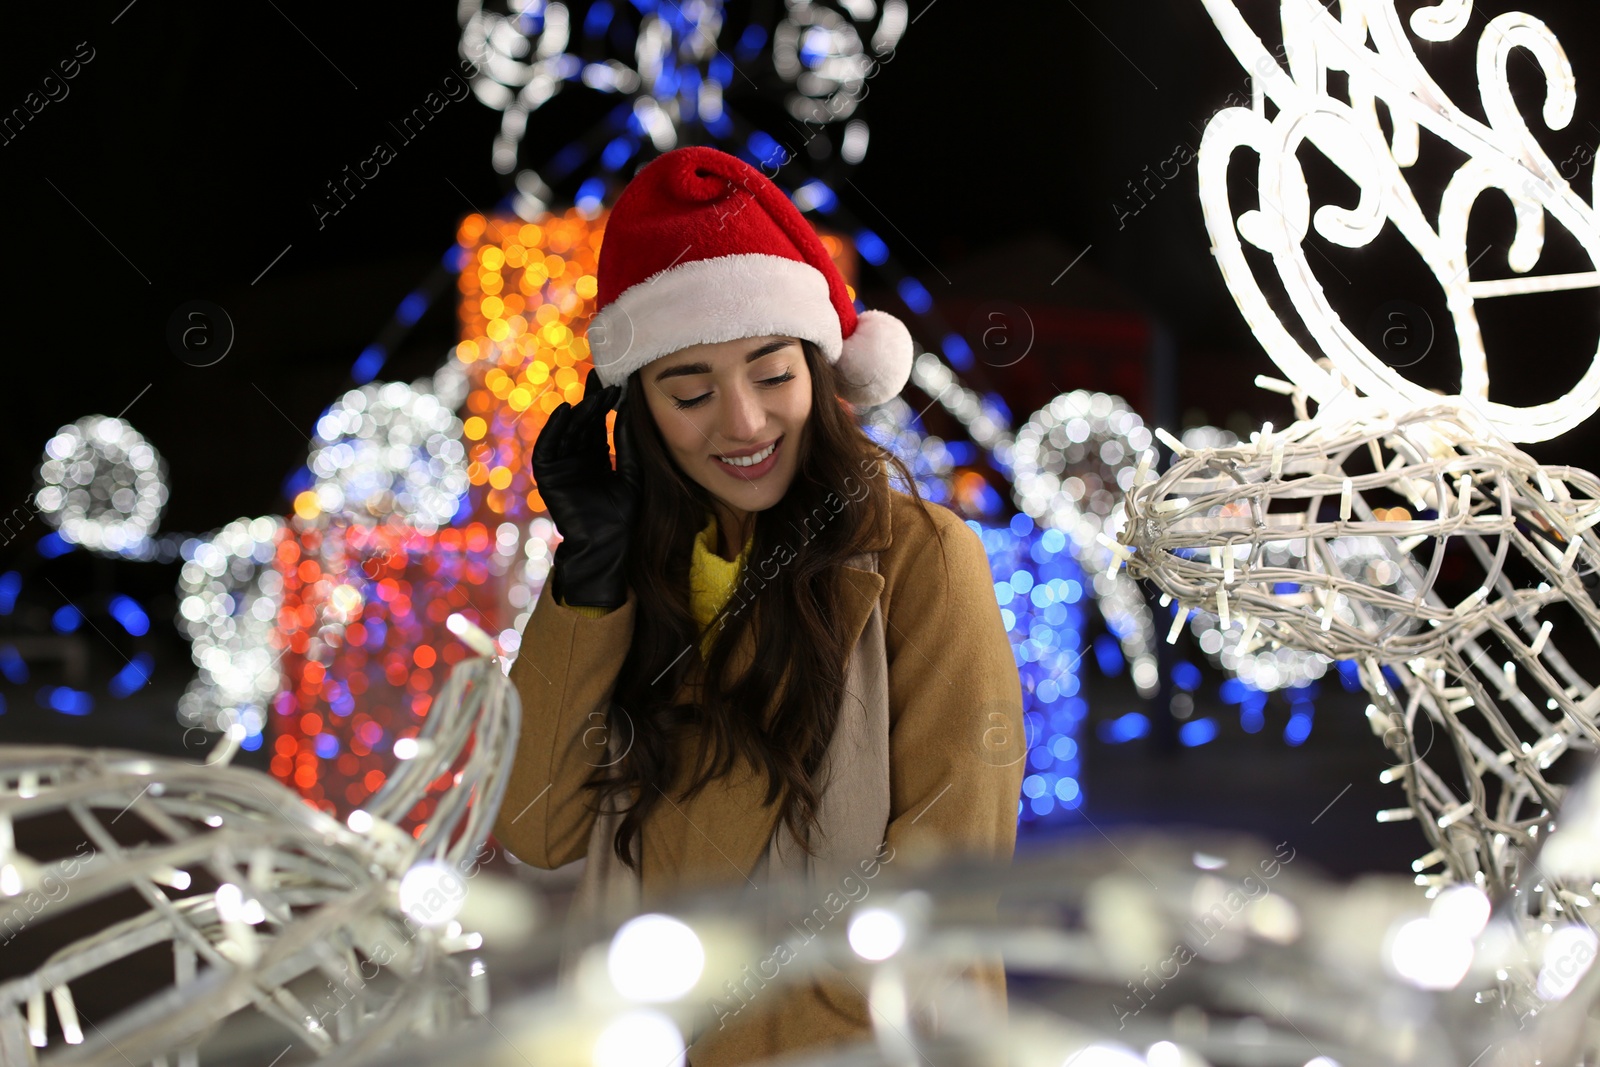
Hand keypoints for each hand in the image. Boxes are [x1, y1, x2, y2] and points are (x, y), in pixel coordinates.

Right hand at [532, 368, 641, 608]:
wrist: (609, 545)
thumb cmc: (625, 516)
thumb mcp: (632, 474)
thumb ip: (628, 444)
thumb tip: (628, 410)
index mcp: (597, 458)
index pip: (598, 424)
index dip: (605, 404)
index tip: (615, 382)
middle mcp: (577, 459)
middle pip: (582, 423)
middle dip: (591, 400)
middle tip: (602, 376)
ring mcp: (562, 466)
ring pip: (568, 431)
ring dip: (579, 411)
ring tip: (594, 393)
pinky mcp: (548, 475)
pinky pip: (548, 447)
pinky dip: (555, 428)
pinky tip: (567, 411)